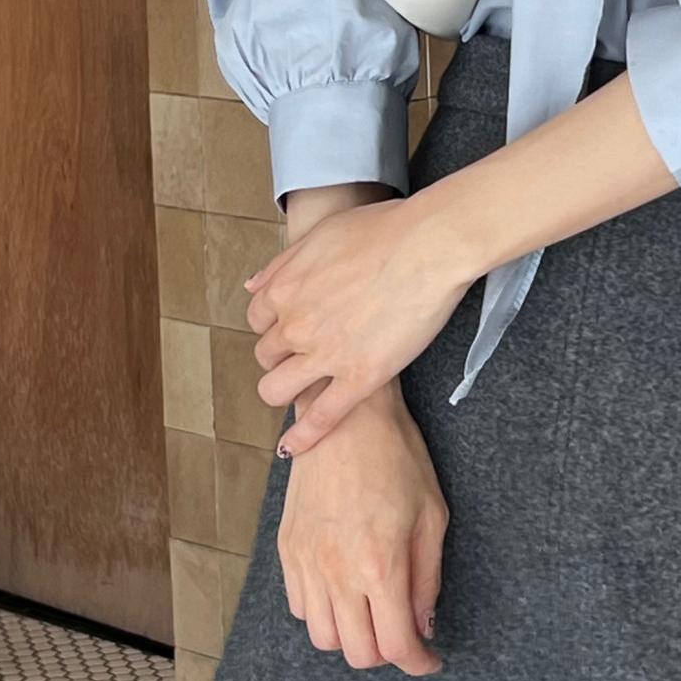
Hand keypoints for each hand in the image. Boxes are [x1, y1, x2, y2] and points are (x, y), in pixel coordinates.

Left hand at [244, 191, 473, 446]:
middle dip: (282, 357)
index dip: (274, 326)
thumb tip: (252, 285)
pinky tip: (293, 449)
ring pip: (279, 389)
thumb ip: (283, 264)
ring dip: (284, 392)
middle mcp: (295, 325)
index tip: (290, 329)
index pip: (257, 320)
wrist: (428, 247)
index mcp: (283, 289)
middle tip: (306, 355)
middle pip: (267, 355)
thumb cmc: (382, 231)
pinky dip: (303, 437)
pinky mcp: (359, 378)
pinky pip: (321, 417)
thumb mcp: (321, 236)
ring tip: (301, 391)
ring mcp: (325, 355)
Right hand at [276, 379, 447, 673]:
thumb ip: (427, 578)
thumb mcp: (431, 516)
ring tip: (373, 613)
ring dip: (352, 637)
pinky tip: (344, 590)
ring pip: (322, 637)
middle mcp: (337, 572)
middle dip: (386, 654)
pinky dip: (323, 613)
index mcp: (380, 565)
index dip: (418, 663)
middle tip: (404, 634)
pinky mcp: (286, 549)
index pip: (396, 645)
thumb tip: (423, 624)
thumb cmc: (397, 458)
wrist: (345, 418)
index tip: (430, 660)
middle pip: (357, 653)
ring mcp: (305, 562)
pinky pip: (299, 607)